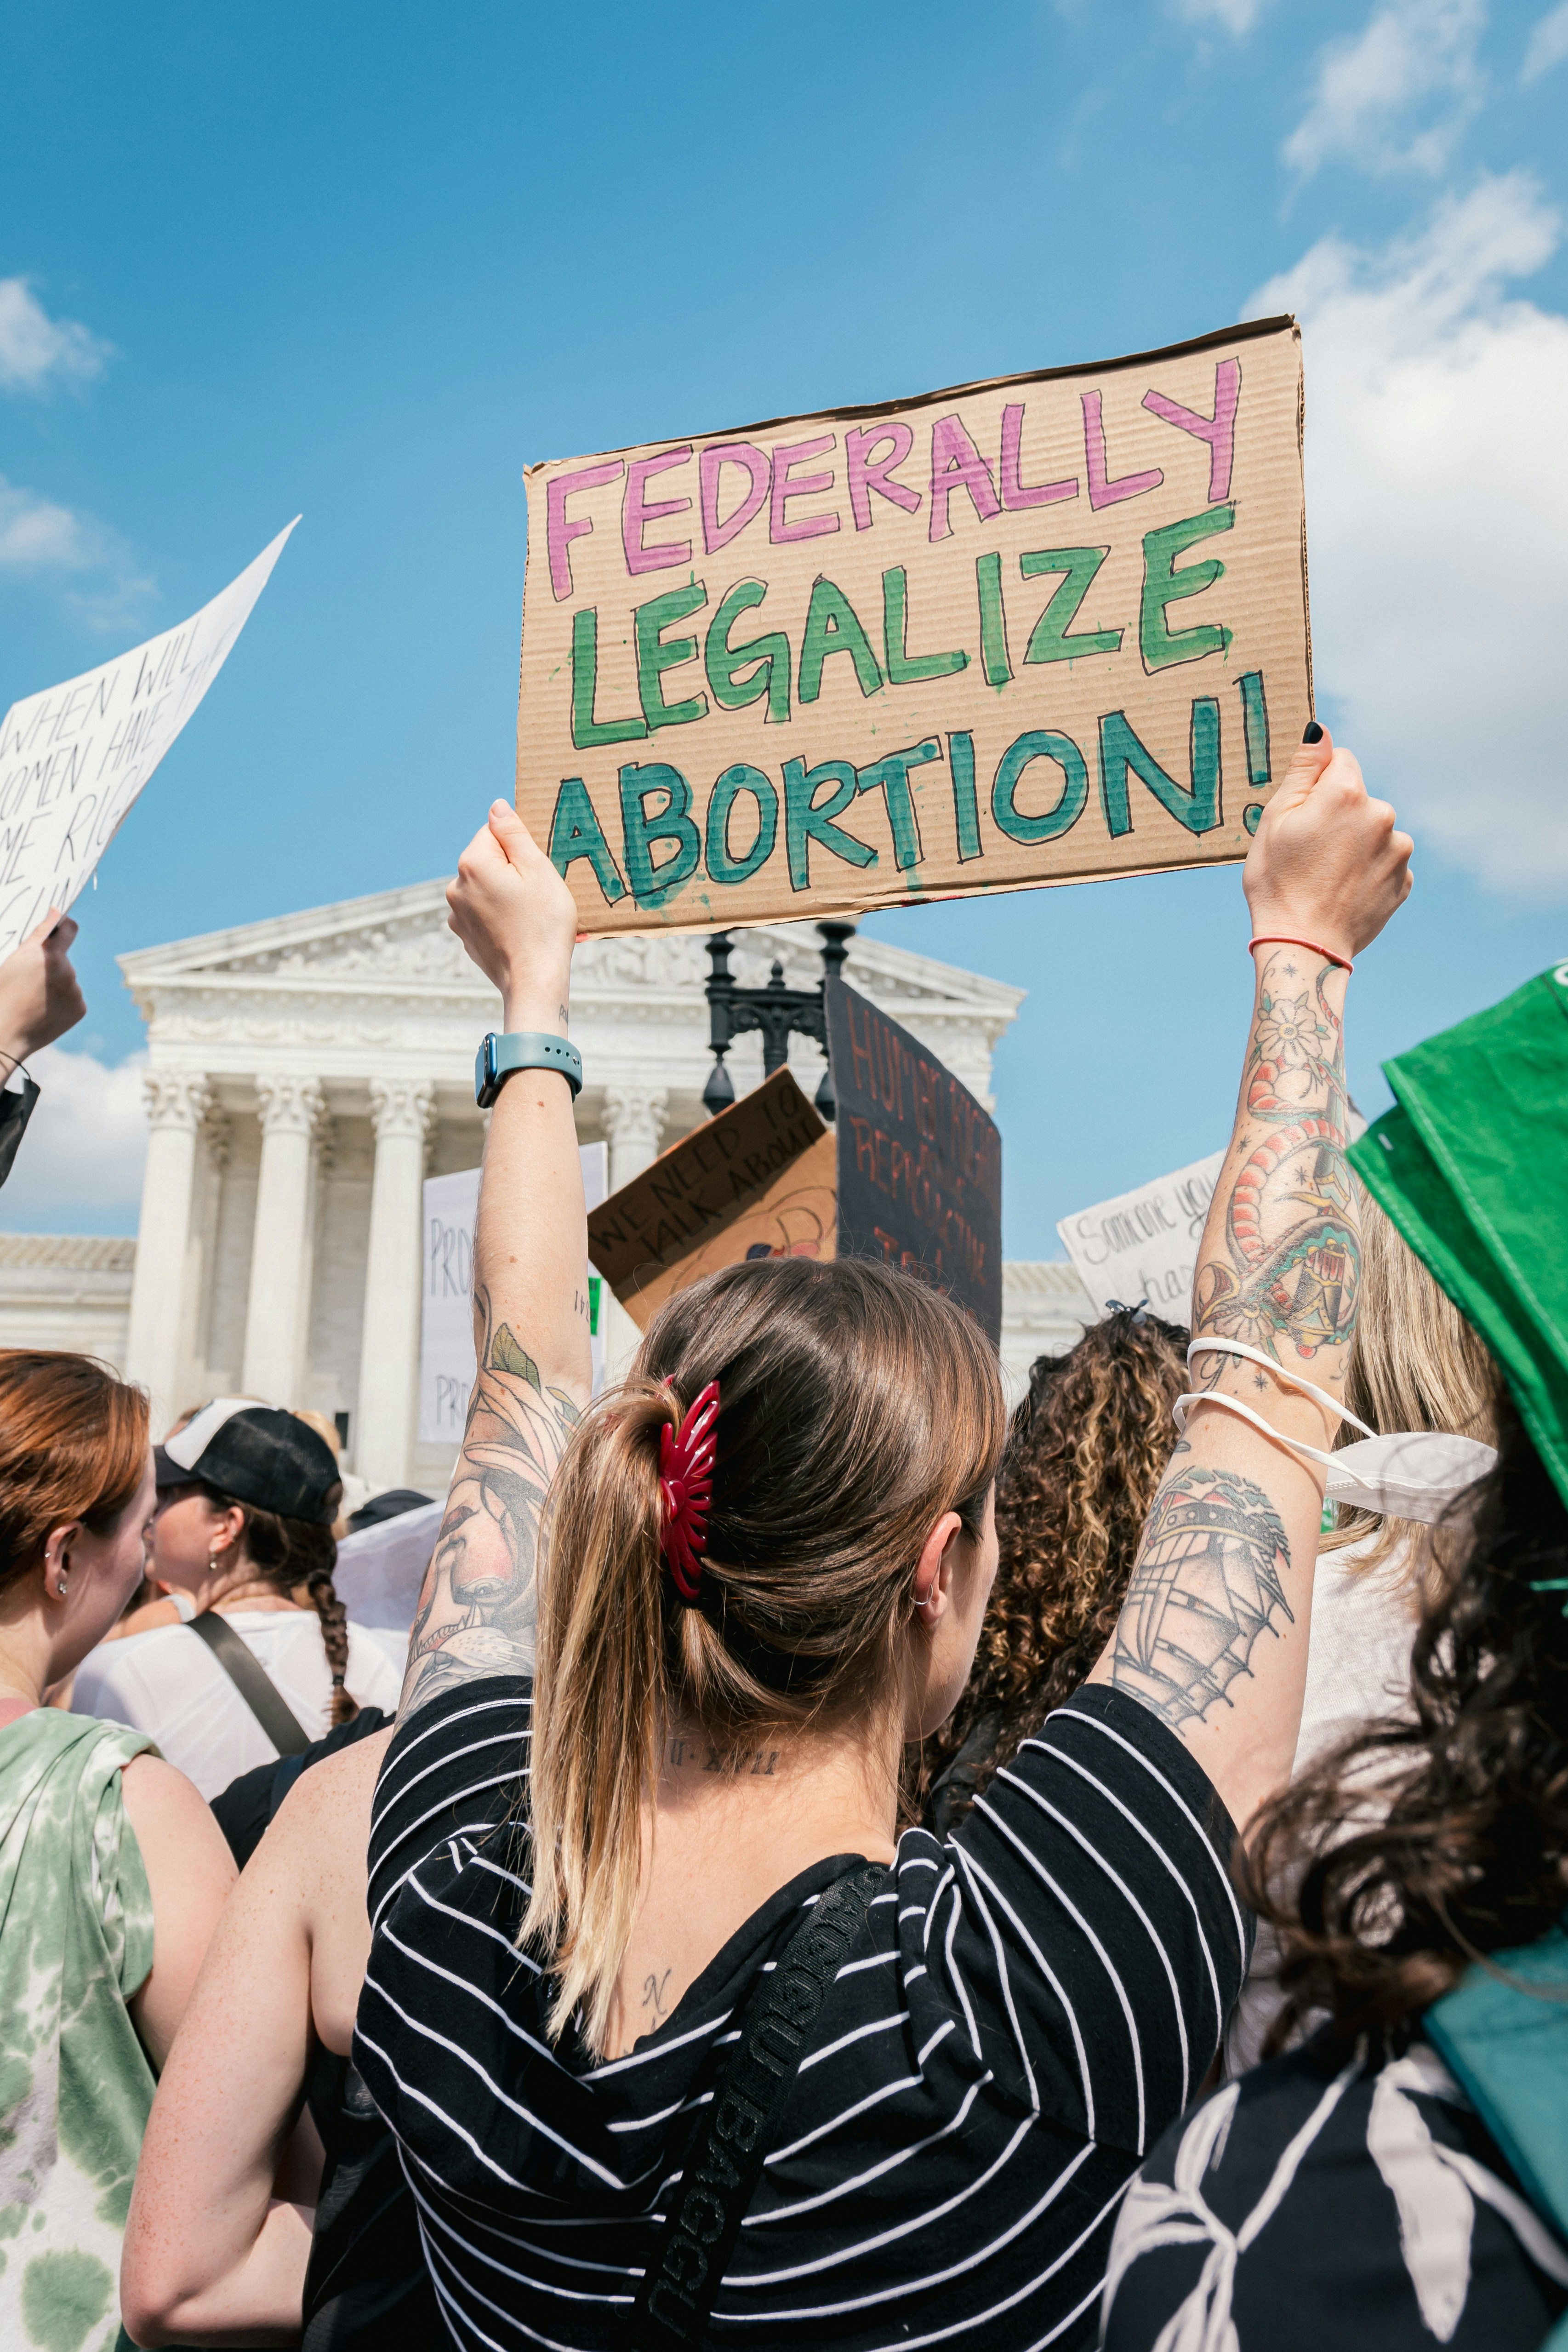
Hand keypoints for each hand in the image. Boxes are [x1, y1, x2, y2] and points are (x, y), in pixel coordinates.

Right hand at [0, 912, 85, 1067]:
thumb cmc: (5, 993)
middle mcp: (66, 970)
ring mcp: (75, 990)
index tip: (61, 926)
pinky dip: (62, 1001)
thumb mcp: (15, 959)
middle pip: (63, 959)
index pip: (69, 929)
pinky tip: (44, 1010)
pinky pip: (73, 998)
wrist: (6, 1032)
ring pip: (67, 980)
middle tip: (30, 981)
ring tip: (34, 998)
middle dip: (50, 965)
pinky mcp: (80, 1008)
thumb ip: (39, 934)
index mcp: (49, 954)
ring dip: (55, 984)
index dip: (64, 926)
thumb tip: (56, 910)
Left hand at [446, 801, 578, 1032]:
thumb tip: (497, 807)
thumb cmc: (544, 924)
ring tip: (529, 915)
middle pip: (488, 860)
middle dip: (511, 870)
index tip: (536, 869)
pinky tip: (518, 930)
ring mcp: (456, 914)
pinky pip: (482, 912)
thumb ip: (514, 834)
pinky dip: (498, 915)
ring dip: (504, 893)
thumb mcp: (538, 870)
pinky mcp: (464, 935)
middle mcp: (455, 886)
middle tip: (537, 893)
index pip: (494, 832)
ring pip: (484, 887)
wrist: (534, 980)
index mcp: (473, 863)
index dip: (520, 847)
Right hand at [1243, 725, 1412, 961]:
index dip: (1318, 785)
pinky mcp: (1404, 880)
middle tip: (1310, 852)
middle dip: (1338, 815)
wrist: (1304, 948)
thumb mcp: (1275, 820)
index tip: (1303, 815)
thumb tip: (1321, 731)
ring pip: (1374, 831)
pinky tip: (1343, 890)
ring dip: (1356, 844)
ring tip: (1327, 875)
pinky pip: (1384, 862)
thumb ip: (1304, 770)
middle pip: (1359, 798)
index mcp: (1347, 793)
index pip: (1341, 761)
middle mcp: (1382, 814)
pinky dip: (1367, 871)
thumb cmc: (1278, 883)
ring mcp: (1398, 850)